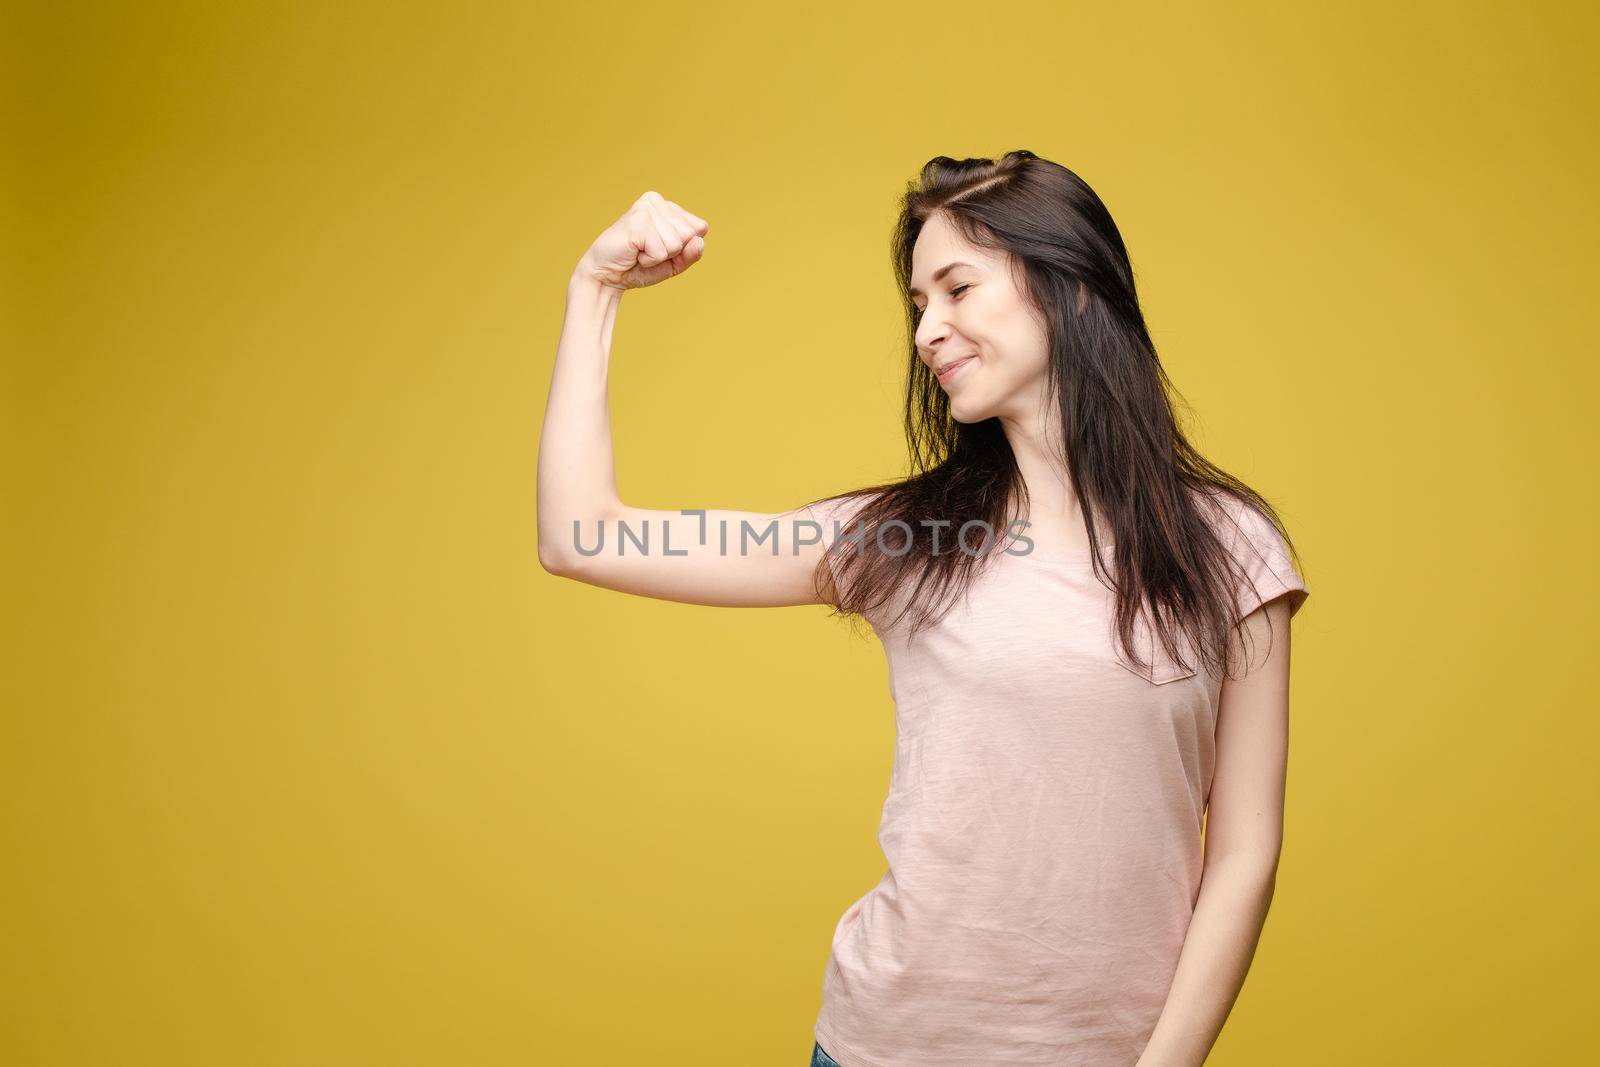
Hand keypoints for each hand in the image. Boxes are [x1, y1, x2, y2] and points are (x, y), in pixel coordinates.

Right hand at [576, 191, 708, 290]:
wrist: (607, 275)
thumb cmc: (639, 267)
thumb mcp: (674, 263)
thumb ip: (691, 254)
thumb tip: (698, 241)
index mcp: (667, 205)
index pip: (700, 228)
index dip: (684, 248)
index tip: (661, 249)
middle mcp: (656, 201)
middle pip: (690, 235)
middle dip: (672, 252)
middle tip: (648, 251)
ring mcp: (646, 209)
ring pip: (677, 243)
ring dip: (659, 257)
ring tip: (640, 251)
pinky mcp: (637, 221)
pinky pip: (662, 251)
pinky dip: (650, 260)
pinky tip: (635, 252)